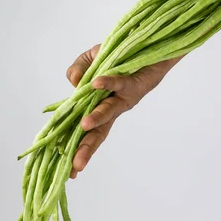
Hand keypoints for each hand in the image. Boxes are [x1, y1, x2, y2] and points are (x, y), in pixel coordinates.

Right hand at [67, 44, 179, 177]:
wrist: (150, 48)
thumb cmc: (119, 57)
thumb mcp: (90, 60)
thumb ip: (76, 70)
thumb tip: (74, 84)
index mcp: (100, 106)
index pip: (85, 132)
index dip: (76, 149)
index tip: (69, 172)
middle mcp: (113, 107)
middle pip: (98, 133)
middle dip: (86, 149)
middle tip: (75, 165)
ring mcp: (124, 98)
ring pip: (109, 111)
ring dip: (96, 118)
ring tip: (84, 125)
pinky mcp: (133, 84)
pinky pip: (119, 82)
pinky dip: (107, 82)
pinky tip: (96, 84)